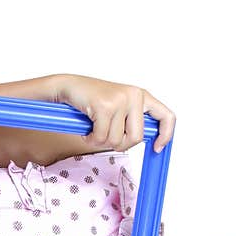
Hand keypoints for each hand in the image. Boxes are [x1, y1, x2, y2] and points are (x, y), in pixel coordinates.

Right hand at [53, 74, 175, 153]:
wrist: (69, 87)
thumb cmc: (92, 100)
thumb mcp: (119, 108)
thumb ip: (132, 121)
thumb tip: (143, 140)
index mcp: (141, 96)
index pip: (166, 116)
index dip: (165, 135)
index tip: (157, 148)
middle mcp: (134, 95)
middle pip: (136, 138)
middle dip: (119, 144)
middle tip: (107, 137)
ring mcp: (120, 100)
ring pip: (115, 140)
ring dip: (100, 141)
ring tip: (93, 129)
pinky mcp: (104, 106)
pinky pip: (100, 137)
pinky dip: (90, 139)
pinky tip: (86, 129)